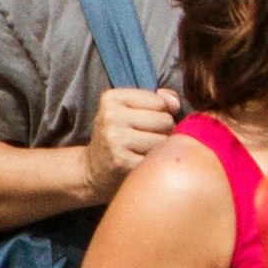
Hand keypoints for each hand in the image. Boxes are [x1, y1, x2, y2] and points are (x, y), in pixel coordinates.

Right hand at [83, 76, 181, 199]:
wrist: (92, 170)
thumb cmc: (118, 136)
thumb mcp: (129, 110)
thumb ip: (157, 99)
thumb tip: (175, 103)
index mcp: (112, 98)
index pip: (160, 101)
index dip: (161, 113)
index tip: (144, 122)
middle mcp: (111, 116)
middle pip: (165, 120)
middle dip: (163, 131)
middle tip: (145, 138)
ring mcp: (115, 139)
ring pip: (164, 141)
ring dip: (160, 148)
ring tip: (143, 150)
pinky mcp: (122, 161)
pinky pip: (157, 159)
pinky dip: (154, 162)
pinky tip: (139, 162)